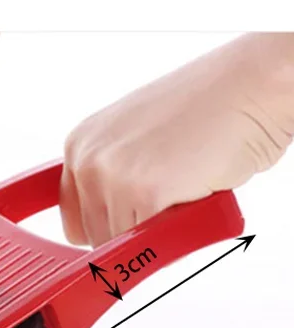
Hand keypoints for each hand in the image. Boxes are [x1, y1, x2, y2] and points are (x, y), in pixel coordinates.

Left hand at [60, 33, 293, 246]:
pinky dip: (180, 232)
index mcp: (80, 144)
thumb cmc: (209, 109)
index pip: (73, 220)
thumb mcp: (136, 141)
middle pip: (97, 237)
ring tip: (186, 187)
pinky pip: (154, 242)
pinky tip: (196, 193)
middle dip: (134, 229)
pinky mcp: (144, 192)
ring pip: (125, 244)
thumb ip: (112, 178)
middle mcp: (88, 159)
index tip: (128, 225)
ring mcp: (112, 176)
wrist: (254, 83)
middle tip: (172, 195)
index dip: (105, 228)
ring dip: (159, 230)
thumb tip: (106, 223)